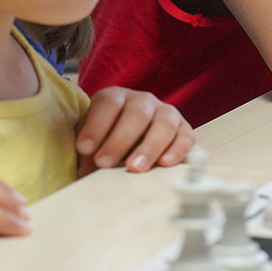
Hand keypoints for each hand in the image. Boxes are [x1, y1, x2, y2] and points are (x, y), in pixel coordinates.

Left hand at [75, 87, 194, 175]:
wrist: (128, 150)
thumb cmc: (106, 146)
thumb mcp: (92, 146)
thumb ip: (88, 156)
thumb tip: (86, 172)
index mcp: (116, 98)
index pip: (108, 103)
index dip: (96, 126)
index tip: (85, 149)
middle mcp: (142, 101)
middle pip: (137, 113)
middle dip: (120, 140)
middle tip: (105, 163)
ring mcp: (166, 113)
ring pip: (164, 123)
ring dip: (149, 146)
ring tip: (135, 168)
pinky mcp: (184, 130)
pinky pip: (186, 136)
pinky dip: (177, 150)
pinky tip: (164, 164)